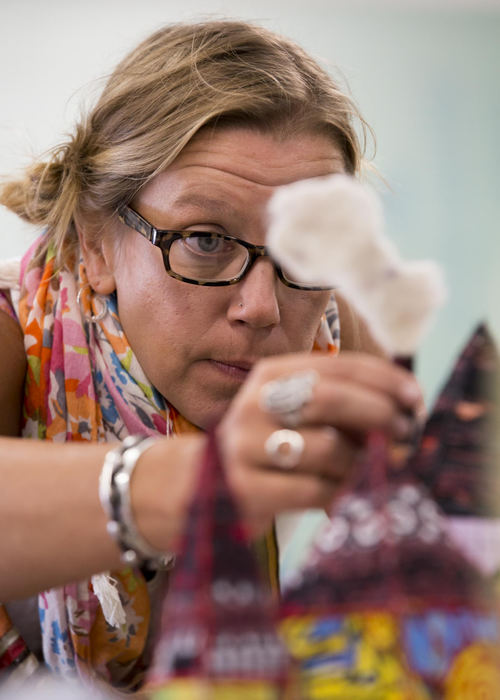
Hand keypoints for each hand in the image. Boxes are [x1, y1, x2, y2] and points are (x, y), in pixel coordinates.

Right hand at [216, 352, 421, 534]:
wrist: (198, 486)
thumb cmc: (264, 447)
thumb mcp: (290, 412)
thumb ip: (335, 403)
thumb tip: (402, 407)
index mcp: (270, 375)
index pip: (336, 365)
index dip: (383, 378)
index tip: (415, 397)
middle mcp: (254, 404)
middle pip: (332, 398)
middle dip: (380, 414)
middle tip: (406, 433)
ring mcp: (245, 446)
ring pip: (328, 448)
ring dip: (362, 462)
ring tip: (371, 471)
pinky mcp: (245, 489)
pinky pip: (314, 490)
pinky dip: (342, 494)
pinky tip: (348, 496)